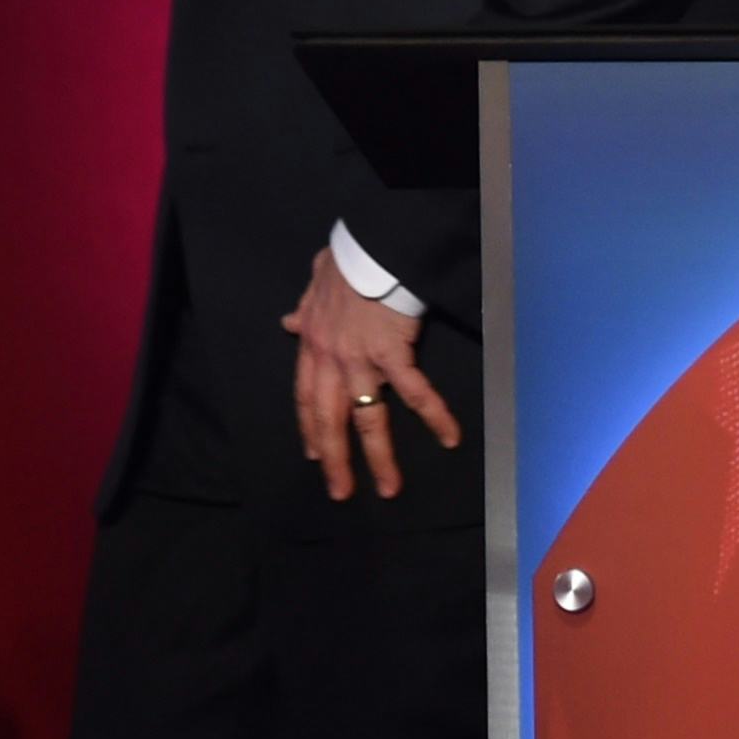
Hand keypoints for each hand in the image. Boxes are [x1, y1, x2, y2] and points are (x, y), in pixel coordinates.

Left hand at [284, 248, 455, 500]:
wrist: (371, 246)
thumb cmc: (347, 260)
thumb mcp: (314, 284)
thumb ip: (304, 308)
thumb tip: (288, 323)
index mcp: (313, 345)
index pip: (306, 398)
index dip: (310, 429)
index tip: (312, 455)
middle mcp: (331, 359)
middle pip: (330, 420)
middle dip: (334, 460)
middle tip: (341, 491)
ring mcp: (361, 359)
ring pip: (367, 418)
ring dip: (378, 457)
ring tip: (388, 488)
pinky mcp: (393, 353)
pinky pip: (415, 392)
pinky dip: (434, 416)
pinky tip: (449, 437)